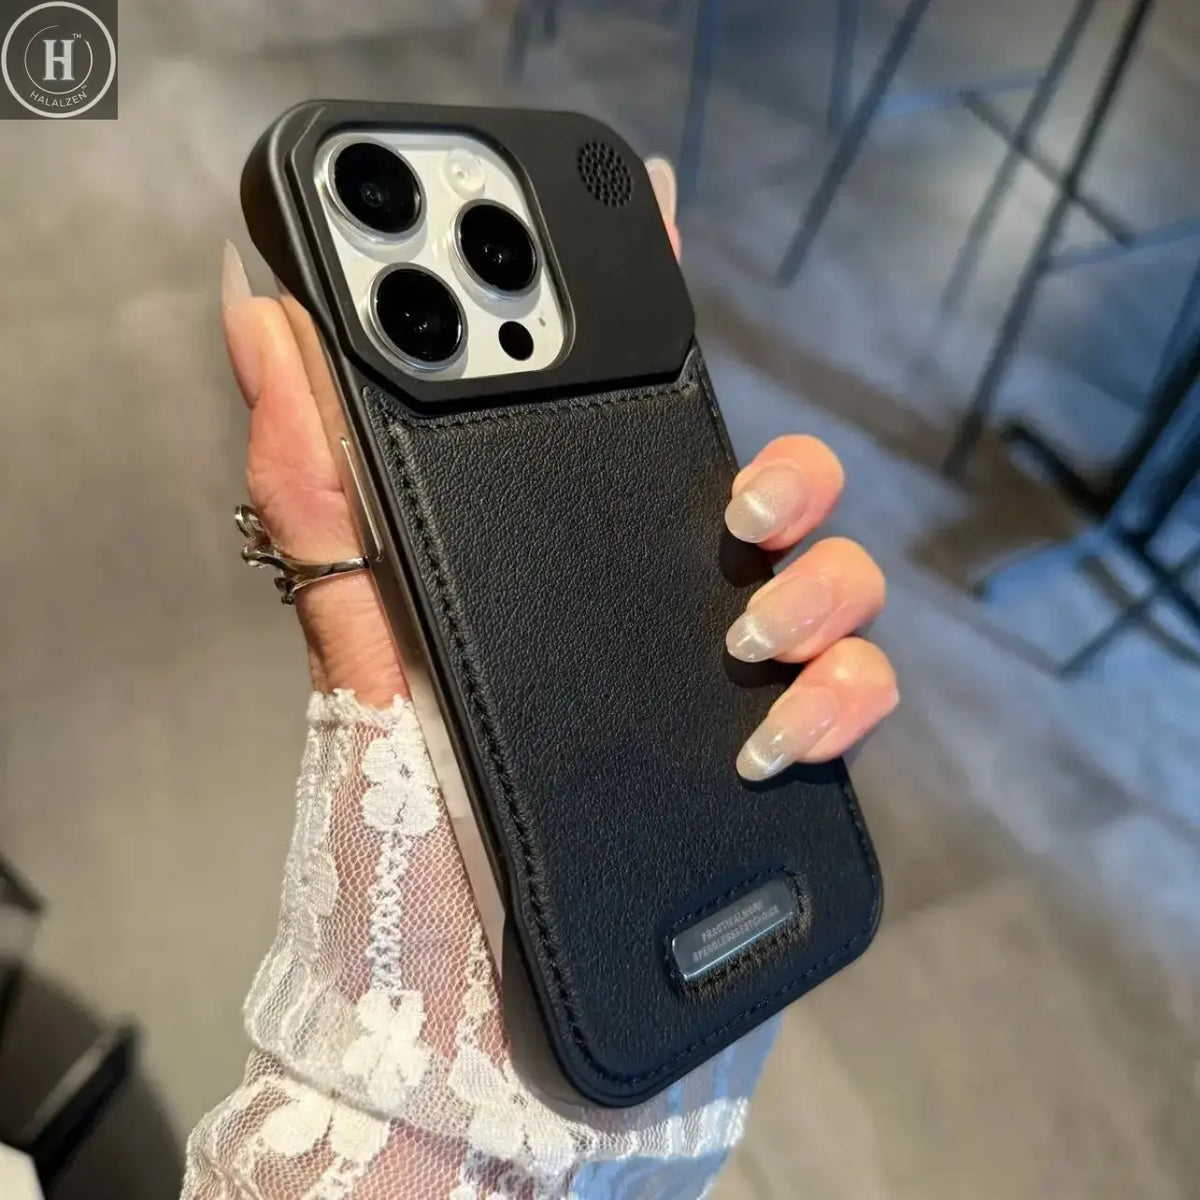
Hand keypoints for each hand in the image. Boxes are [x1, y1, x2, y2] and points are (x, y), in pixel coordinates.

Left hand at [221, 158, 895, 776]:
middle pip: (790, 488)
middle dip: (794, 477)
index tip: (666, 225)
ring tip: (747, 637)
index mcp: (585, 539)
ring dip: (823, 590)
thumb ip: (312, 465)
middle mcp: (670, 594)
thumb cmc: (400, 764)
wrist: (447, 933)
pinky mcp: (776, 751)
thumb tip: (260, 308)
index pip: (647, 409)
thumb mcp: (351, 603)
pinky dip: (841, 702)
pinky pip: (860, 700)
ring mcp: (735, 670)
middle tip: (740, 512)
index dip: (665, 313)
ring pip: (845, 581)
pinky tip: (772, 737)